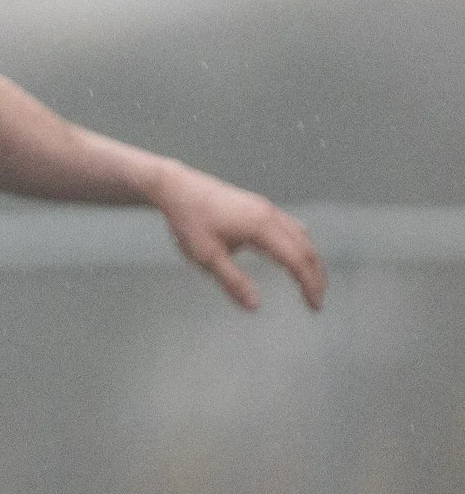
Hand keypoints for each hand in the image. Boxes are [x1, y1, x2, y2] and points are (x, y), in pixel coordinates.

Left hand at [150, 162, 326, 311]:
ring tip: (311, 282)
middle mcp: (270, 215)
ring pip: (301, 236)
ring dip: (310, 260)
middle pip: (306, 248)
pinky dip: (300, 244)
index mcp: (262, 227)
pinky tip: (296, 253)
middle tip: (317, 301)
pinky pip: (290, 226)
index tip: (315, 306)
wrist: (175, 187)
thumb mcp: (206, 256)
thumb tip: (256, 306)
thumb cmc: (188, 221)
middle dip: (316, 276)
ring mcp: (266, 207)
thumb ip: (232, 282)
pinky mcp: (258, 205)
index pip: (297, 260)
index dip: (309, 285)